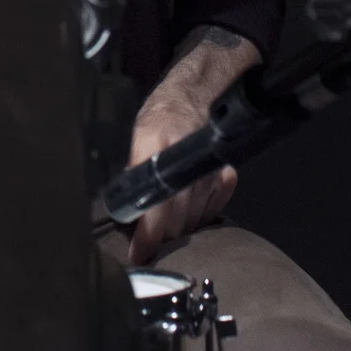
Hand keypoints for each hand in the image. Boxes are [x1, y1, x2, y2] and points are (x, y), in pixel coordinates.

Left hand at [126, 27, 260, 263]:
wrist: (192, 97)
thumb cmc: (159, 119)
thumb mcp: (137, 139)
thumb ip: (134, 171)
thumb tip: (125, 210)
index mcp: (158, 152)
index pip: (156, 208)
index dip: (148, 237)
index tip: (139, 254)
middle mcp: (187, 165)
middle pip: (177, 222)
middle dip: (161, 237)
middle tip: (148, 239)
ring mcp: (210, 172)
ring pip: (194, 221)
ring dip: (179, 228)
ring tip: (166, 224)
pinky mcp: (224, 175)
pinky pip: (213, 210)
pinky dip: (200, 216)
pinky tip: (188, 210)